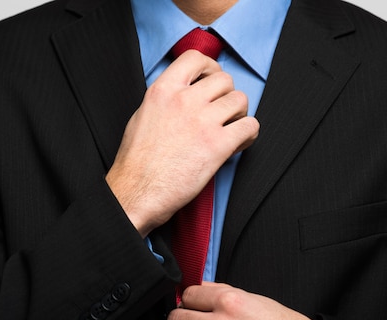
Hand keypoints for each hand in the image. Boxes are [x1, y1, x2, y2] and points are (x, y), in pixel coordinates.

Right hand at [105, 50, 258, 236]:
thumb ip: (165, 99)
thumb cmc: (136, 163)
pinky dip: (248, 134)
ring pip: (240, 101)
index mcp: (163, 91)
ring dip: (239, 114)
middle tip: (223, 112)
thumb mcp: (142, 116)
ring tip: (231, 128)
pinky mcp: (218, 145)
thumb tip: (184, 94)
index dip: (210, 67)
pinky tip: (238, 143)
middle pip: (224, 80)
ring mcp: (203, 122)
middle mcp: (184, 101)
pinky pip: (250, 126)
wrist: (137, 192)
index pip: (195, 58)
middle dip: (227, 95)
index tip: (212, 79)